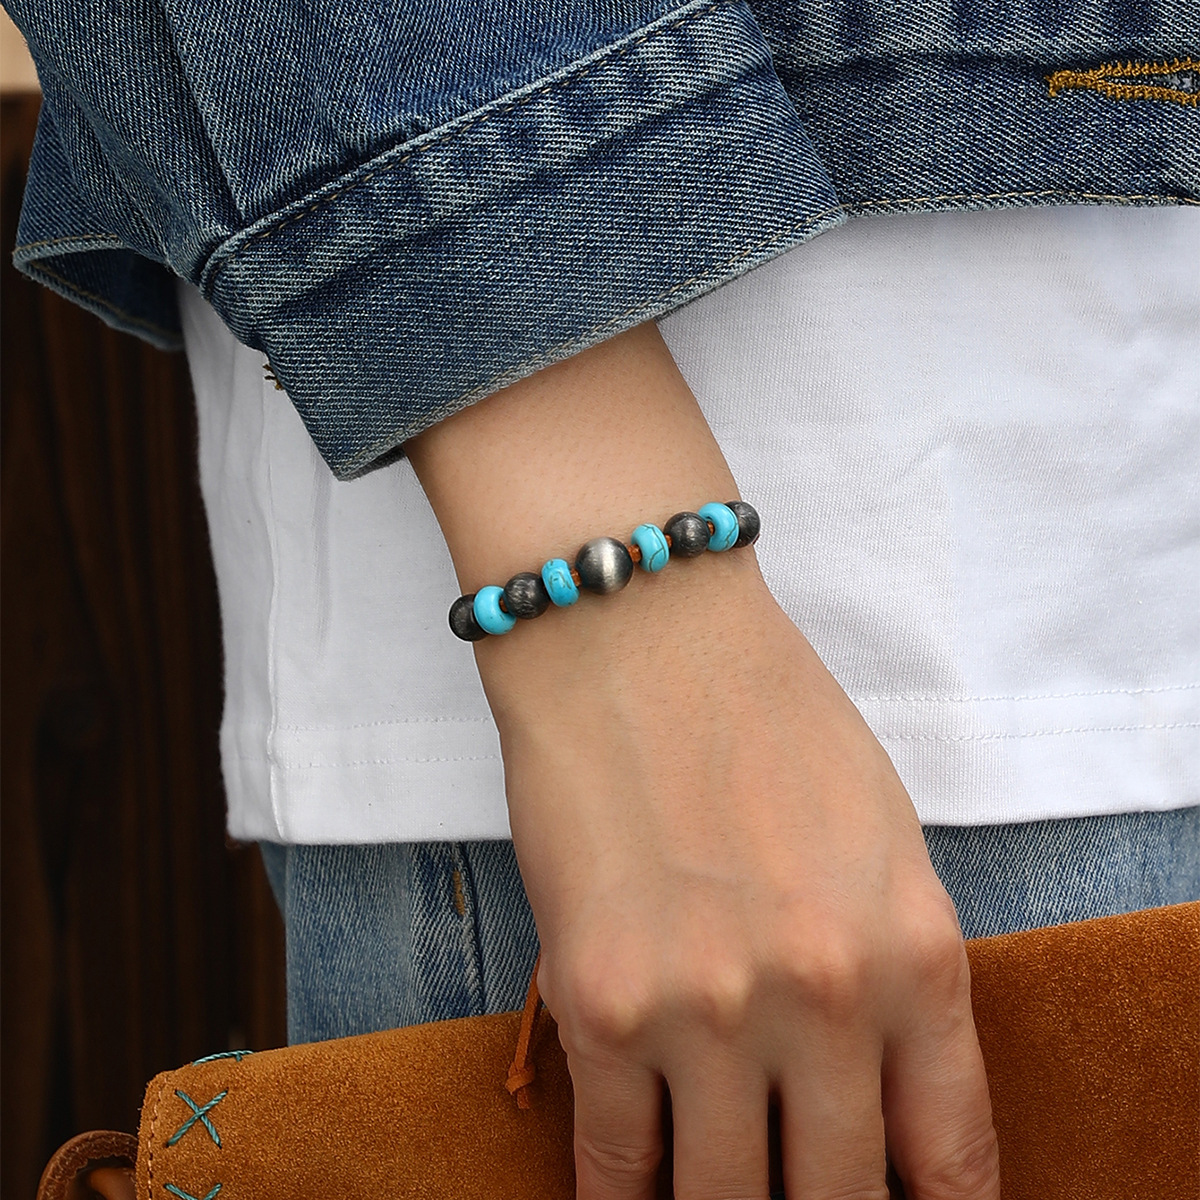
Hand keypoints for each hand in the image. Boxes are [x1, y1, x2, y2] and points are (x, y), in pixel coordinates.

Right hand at [406, 319, 999, 1199]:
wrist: (636, 628)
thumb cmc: (760, 712)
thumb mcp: (879, 837)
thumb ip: (892, 974)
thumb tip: (871, 1088)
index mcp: (915, 951)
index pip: (952, 1159)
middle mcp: (824, 998)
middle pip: (836, 1199)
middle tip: (791, 1188)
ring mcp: (707, 1010)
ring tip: (712, 1184)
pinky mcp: (599, 1004)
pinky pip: (614, 1167)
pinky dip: (622, 1196)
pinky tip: (629, 1192)